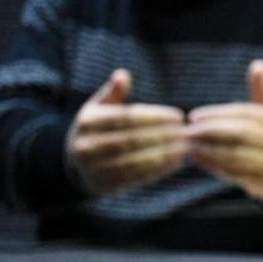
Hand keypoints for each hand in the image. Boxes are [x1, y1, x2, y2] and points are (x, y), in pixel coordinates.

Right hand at [67, 69, 186, 194]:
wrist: (76, 165)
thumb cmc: (97, 129)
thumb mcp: (99, 108)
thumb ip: (113, 92)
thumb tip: (122, 74)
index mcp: (87, 122)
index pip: (126, 117)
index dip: (155, 117)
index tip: (179, 116)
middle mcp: (85, 146)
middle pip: (131, 139)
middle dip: (163, 135)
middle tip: (186, 132)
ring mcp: (93, 168)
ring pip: (134, 161)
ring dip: (164, 154)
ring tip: (185, 148)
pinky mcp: (103, 186)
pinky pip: (135, 178)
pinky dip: (158, 170)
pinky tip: (176, 162)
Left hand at [187, 60, 262, 201]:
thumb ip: (260, 92)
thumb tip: (259, 64)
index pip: (244, 112)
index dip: (217, 114)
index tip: (193, 116)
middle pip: (242, 132)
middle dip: (211, 131)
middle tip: (187, 132)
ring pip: (238, 153)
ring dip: (210, 150)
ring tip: (189, 147)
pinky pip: (238, 173)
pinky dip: (216, 166)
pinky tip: (199, 161)